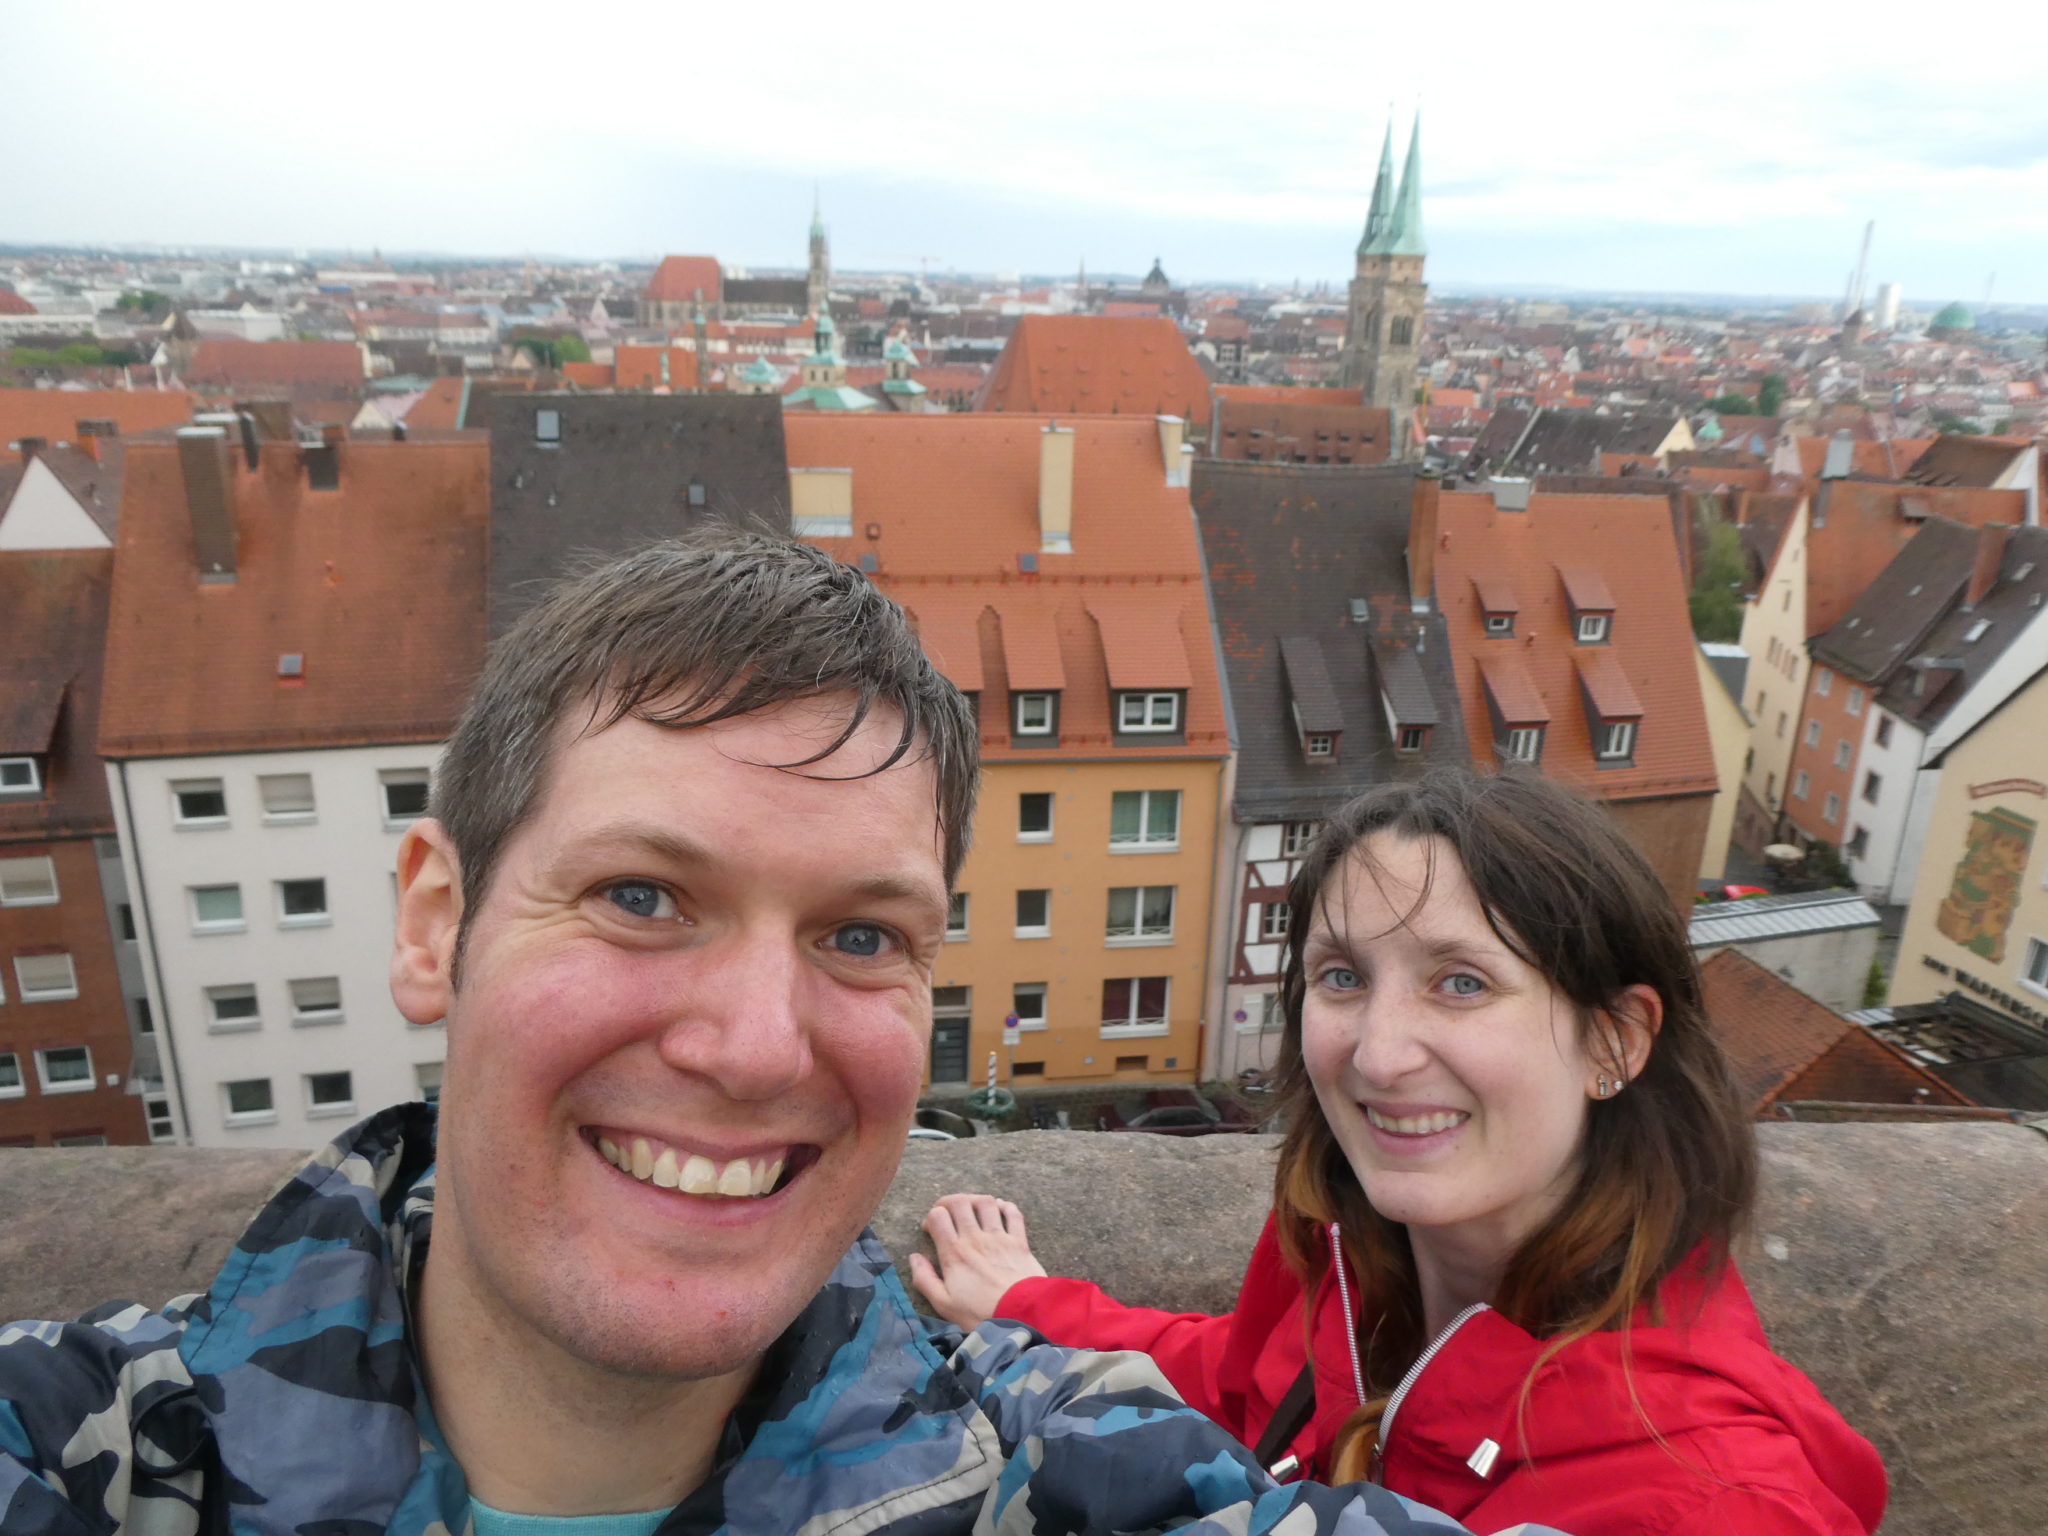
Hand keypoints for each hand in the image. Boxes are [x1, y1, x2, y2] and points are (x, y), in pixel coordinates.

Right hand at [907, 1193, 1048, 1328]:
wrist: (1022, 1315)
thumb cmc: (981, 1313)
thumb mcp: (944, 1304)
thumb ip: (925, 1279)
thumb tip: (914, 1258)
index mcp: (954, 1253)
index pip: (938, 1216)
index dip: (931, 1218)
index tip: (931, 1230)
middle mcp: (975, 1239)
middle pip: (960, 1202)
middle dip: (949, 1202)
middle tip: (947, 1213)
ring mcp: (999, 1238)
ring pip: (986, 1203)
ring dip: (975, 1201)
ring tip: (971, 1210)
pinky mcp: (1019, 1242)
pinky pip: (1013, 1214)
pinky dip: (1006, 1207)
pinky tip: (1000, 1210)